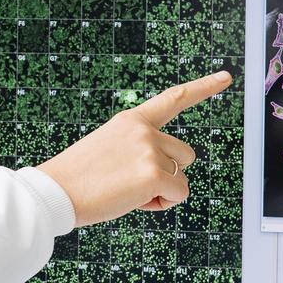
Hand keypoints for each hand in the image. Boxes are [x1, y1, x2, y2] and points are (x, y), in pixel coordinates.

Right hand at [36, 70, 231, 227]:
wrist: (55, 191)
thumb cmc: (77, 179)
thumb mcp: (108, 151)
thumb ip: (138, 152)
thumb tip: (166, 177)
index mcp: (131, 120)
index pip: (173, 99)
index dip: (203, 88)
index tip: (226, 78)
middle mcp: (144, 130)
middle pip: (185, 155)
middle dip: (167, 173)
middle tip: (130, 183)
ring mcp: (149, 150)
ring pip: (182, 177)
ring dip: (162, 190)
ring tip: (127, 191)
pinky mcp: (153, 173)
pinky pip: (178, 194)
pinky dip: (161, 204)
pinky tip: (132, 201)